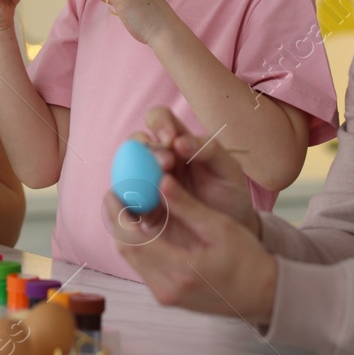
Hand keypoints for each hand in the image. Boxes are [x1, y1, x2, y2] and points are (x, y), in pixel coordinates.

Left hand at [109, 124, 276, 326]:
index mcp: (181, 269)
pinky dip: (137, 246)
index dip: (118, 213)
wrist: (262, 295)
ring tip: (125, 206)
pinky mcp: (167, 297)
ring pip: (132, 260)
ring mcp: (165, 296)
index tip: (113, 190)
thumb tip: (160, 180)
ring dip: (124, 234)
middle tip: (114, 195)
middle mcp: (167, 287)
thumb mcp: (219, 227)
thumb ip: (187, 206)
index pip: (134, 239)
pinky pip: (142, 268)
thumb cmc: (247, 259)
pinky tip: (141, 227)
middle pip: (126, 250)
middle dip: (116, 221)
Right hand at [136, 106, 258, 237]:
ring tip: (158, 189)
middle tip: (167, 163)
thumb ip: (211, 150)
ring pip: (124, 169)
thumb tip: (180, 142)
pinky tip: (144, 210)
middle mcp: (157, 159)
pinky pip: (124, 202)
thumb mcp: (229, 170)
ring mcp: (146, 182)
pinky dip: (127, 203)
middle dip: (148, 149)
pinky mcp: (141, 209)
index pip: (159, 119)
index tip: (172, 140)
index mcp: (177, 142)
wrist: (229, 235)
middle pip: (135, 142)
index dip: (160, 123)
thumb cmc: (229, 195)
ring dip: (135, 175)